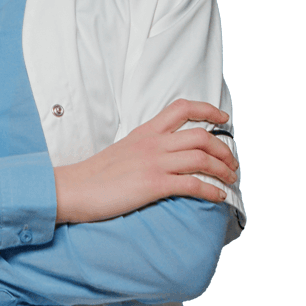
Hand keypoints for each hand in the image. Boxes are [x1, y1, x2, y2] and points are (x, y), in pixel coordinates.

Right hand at [54, 99, 236, 224]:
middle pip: (201, 136)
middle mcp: (153, 143)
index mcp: (146, 131)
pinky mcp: (153, 184)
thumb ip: (145, 146)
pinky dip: (211, 190)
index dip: (208, 111)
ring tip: (230, 179)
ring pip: (202, 158)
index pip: (182, 108)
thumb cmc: (95, 174)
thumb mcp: (123, 149)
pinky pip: (192, 184)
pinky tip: (218, 196)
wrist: (73, 188)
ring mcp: (154, 163)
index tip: (223, 119)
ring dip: (223, 169)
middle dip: (224, 149)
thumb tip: (164, 154)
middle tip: (232, 162)